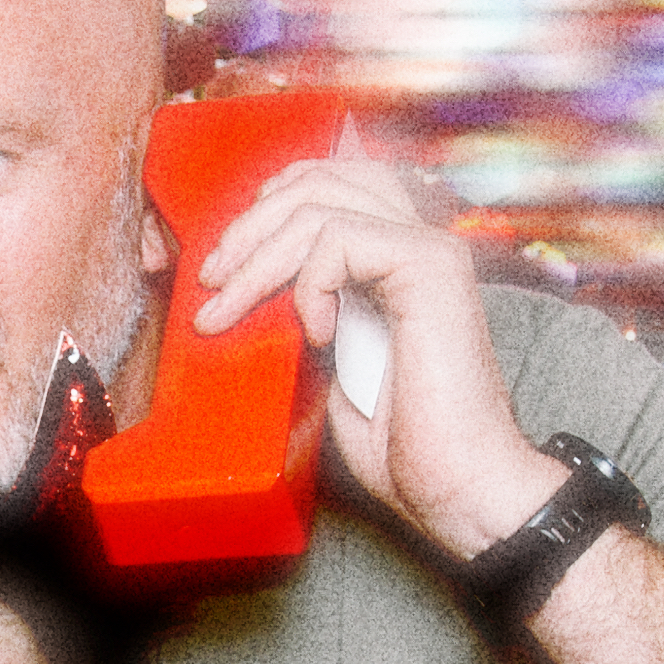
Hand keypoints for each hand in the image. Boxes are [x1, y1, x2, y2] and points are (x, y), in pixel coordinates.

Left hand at [190, 133, 569, 560]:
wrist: (454, 484)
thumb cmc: (402, 441)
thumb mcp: (331, 363)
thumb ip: (308, 310)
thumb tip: (247, 285)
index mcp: (400, 256)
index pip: (330, 179)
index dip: (267, 205)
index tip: (223, 262)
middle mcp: (420, 240)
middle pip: (316, 180)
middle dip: (246, 228)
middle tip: (209, 282)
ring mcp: (430, 249)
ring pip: (317, 205)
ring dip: (254, 259)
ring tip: (229, 309)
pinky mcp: (431, 268)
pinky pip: (339, 239)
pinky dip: (307, 285)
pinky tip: (317, 334)